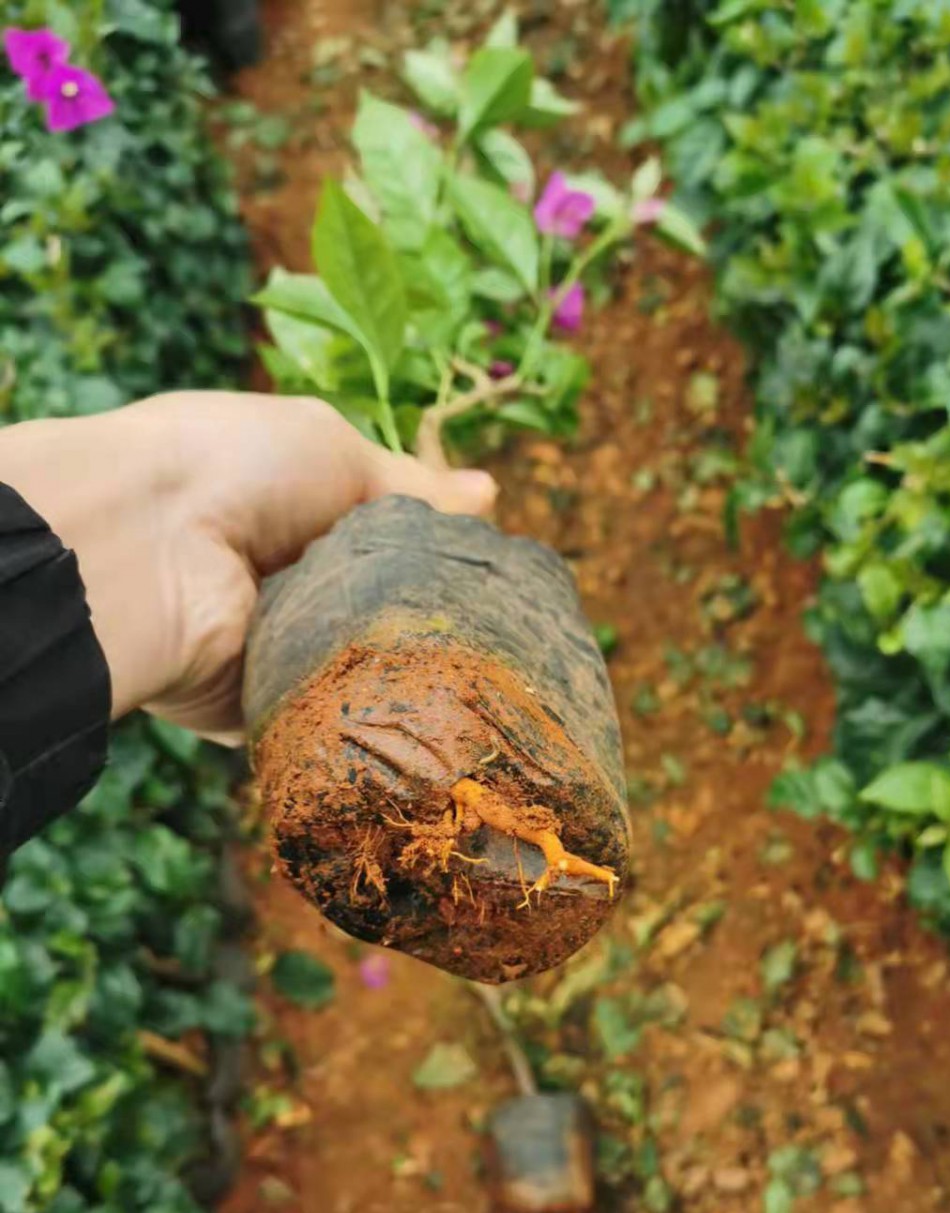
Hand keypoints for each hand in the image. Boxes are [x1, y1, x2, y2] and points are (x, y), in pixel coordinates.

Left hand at [0, 393, 496, 741]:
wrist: (143, 547)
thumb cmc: (236, 470)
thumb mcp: (336, 451)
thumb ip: (412, 486)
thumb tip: (490, 494)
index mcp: (294, 512)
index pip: (387, 540)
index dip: (440, 552)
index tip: (497, 567)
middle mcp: (285, 582)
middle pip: (383, 609)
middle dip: (434, 615)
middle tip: (501, 625)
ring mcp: (273, 649)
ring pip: (366, 668)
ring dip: (405, 664)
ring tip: (473, 664)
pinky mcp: (261, 710)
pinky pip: (331, 718)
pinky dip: (366, 710)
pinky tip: (421, 705)